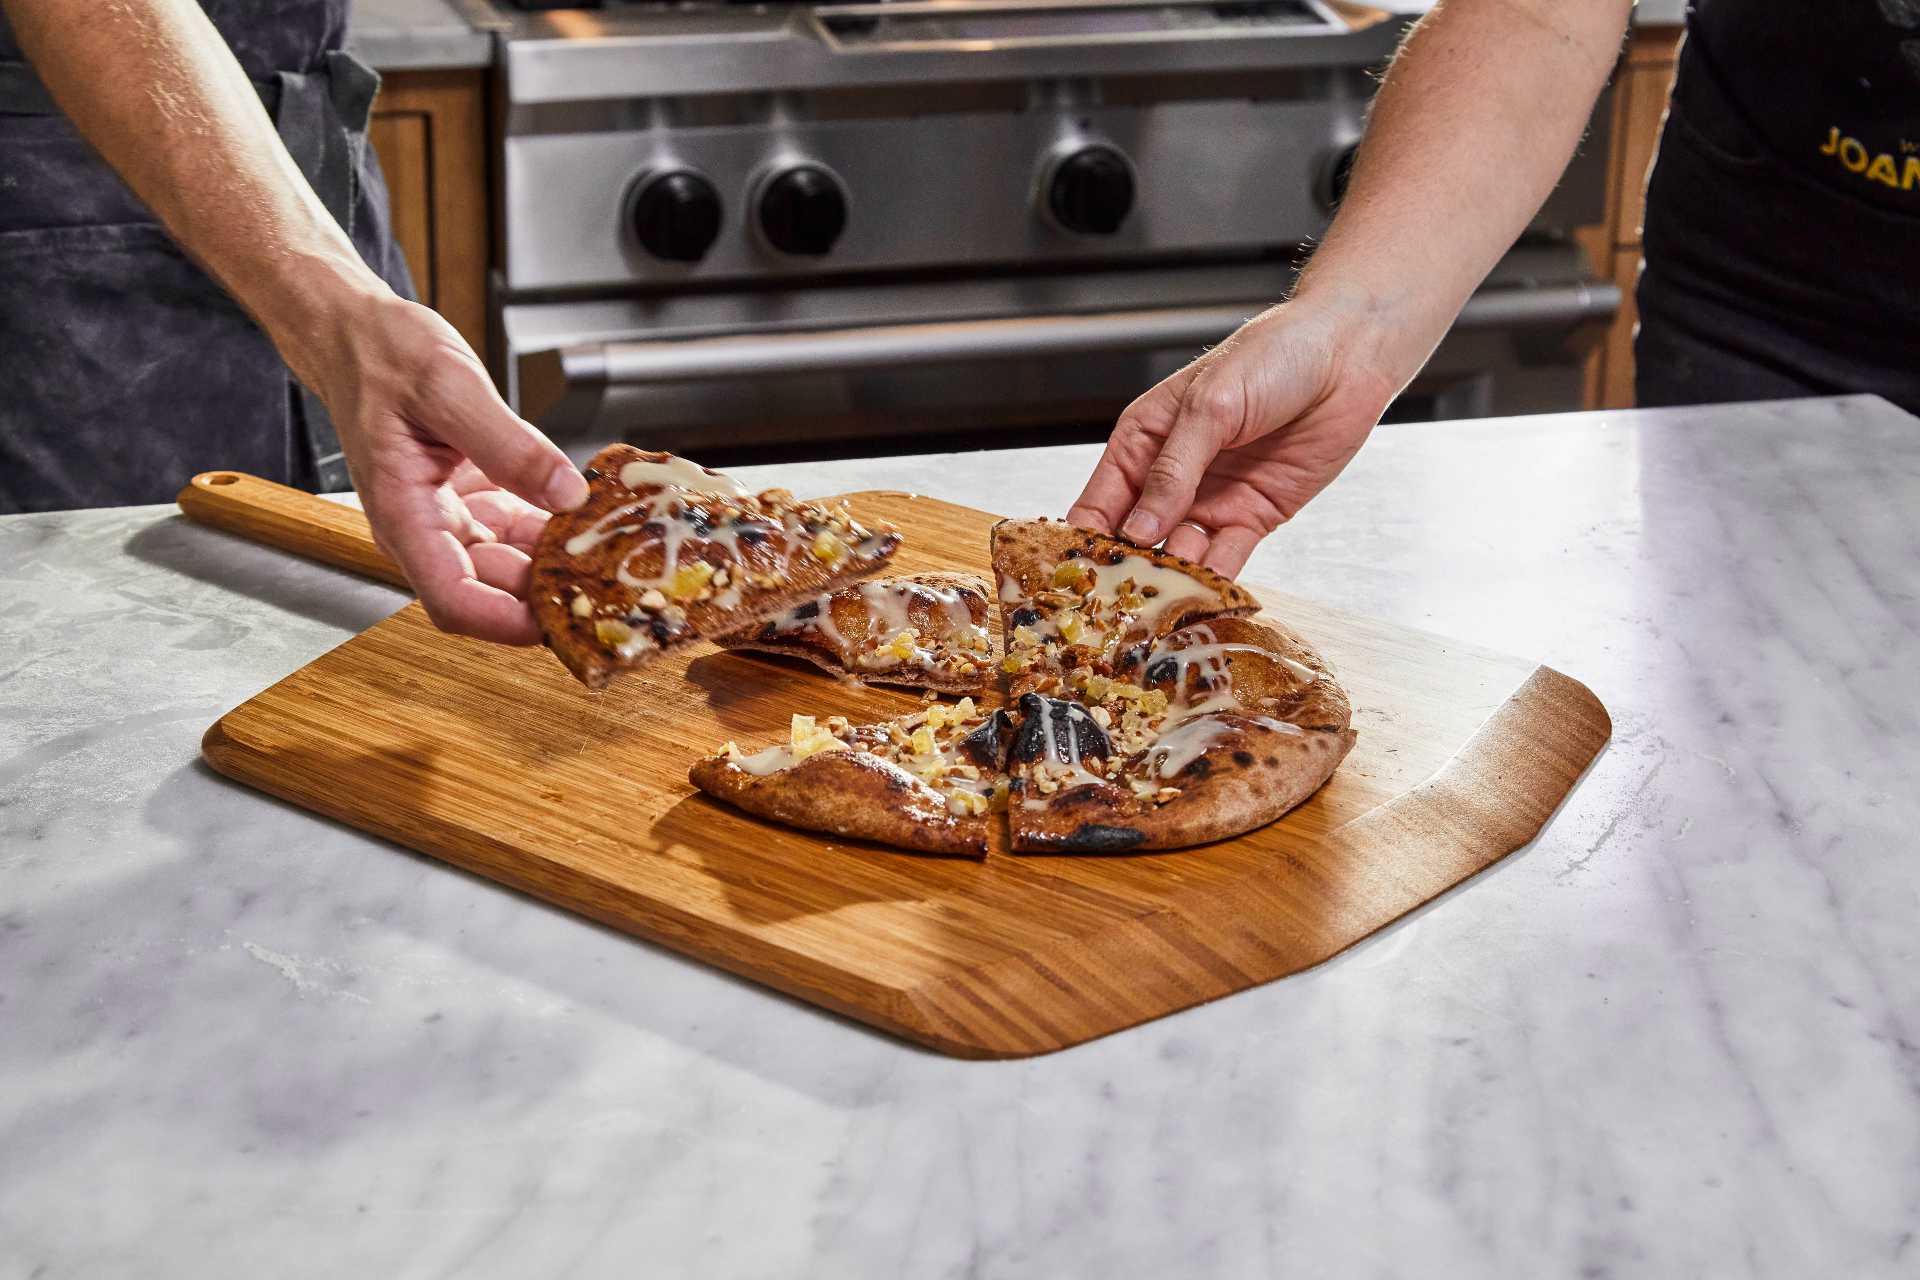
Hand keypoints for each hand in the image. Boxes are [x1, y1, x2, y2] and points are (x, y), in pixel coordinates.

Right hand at [295, 285, 587, 643]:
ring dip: (560, 564)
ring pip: (514, 565)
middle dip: (549, 593)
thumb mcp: (449, 386)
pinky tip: (594, 518)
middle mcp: (425, 528)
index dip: (506, 623)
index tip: (560, 619)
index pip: (453, 600)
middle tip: (613, 581)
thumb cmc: (380, 354)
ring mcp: (451, 518)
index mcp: (403, 514)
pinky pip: (521, 531)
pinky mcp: (474, 501)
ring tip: (614, 551)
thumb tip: (567, 493)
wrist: (359, 333)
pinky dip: (556, 530)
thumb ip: (508, 444)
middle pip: (493, 590)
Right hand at [1068, 298, 1400, 576]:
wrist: (1347, 357)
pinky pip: (1225, 559)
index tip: (1073, 576)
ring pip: (1177, 555)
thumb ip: (1173, 472)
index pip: (1099, 500)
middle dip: (1122, 571)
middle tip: (1110, 609)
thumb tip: (1138, 529)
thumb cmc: (1273, 357)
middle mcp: (1172, 476)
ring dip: (1166, 582)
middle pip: (1134, 537)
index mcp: (1145, 439)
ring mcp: (1211, 501)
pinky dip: (1212, 583)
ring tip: (1152, 613)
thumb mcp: (1210, 407)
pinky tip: (1197, 602)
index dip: (1084, 538)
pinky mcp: (1252, 518)